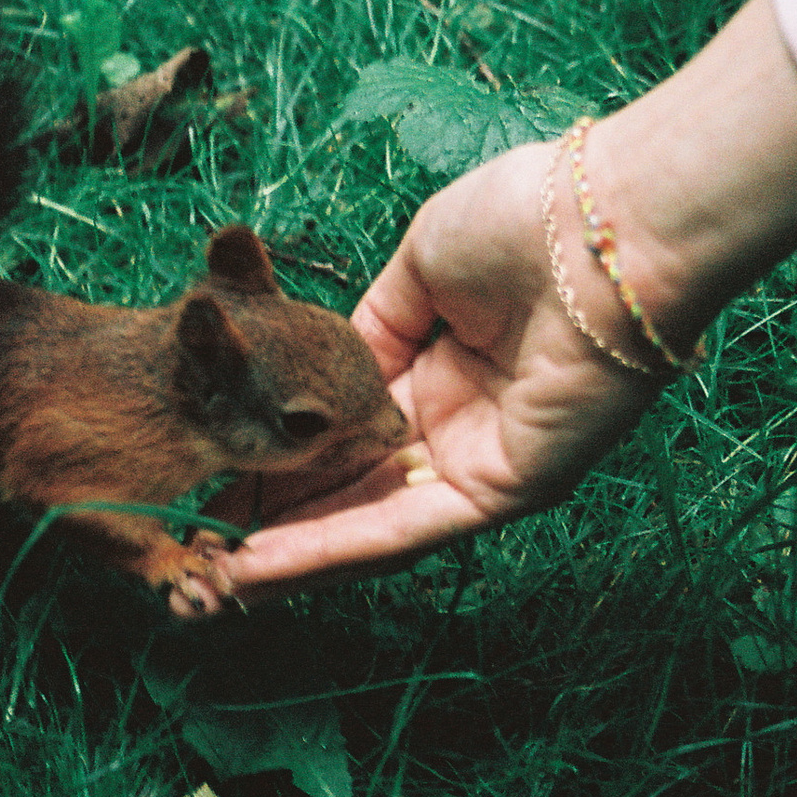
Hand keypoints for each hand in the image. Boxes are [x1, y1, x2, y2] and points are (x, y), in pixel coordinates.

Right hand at [212, 137, 665, 602]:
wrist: (601, 227)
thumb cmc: (521, 221)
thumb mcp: (419, 266)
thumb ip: (369, 329)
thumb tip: (322, 373)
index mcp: (441, 363)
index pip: (346, 426)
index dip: (281, 450)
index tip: (212, 466)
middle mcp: (458, 423)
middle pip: (351, 487)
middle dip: (274, 516)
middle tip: (195, 540)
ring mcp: (482, 461)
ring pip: (370, 522)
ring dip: (290, 553)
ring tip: (210, 576)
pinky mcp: (505, 490)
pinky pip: (403, 530)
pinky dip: (332, 551)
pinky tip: (262, 567)